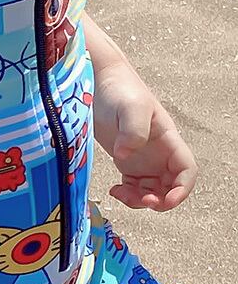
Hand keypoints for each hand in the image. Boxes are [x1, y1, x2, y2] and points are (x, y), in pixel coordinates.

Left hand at [92, 61, 196, 210]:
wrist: (97, 82)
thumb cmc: (118, 90)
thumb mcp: (130, 107)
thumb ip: (133, 130)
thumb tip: (125, 155)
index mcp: (168, 140)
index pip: (186, 170)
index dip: (182, 189)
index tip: (167, 200)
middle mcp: (159, 152)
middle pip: (171, 186)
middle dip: (160, 200)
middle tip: (142, 200)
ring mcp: (143, 158)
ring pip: (152, 190)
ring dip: (140, 200)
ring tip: (120, 194)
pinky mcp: (127, 161)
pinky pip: (134, 187)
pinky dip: (127, 195)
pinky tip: (113, 190)